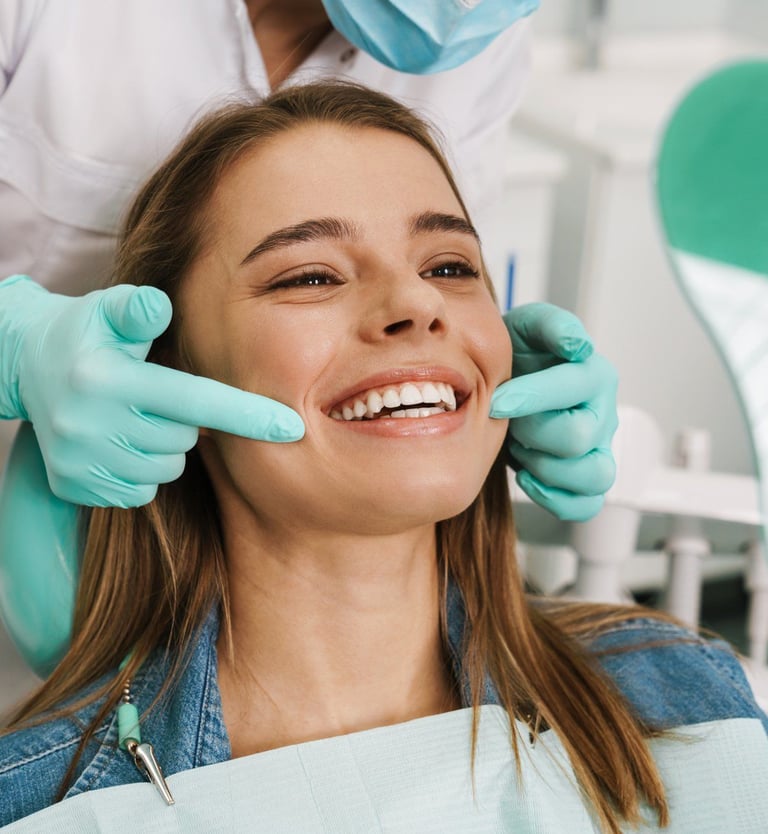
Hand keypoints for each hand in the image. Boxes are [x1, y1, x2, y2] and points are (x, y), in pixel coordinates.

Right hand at [0, 276, 304, 506]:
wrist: (24, 369)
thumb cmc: (85, 334)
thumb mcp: (106, 310)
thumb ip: (138, 308)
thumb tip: (161, 306)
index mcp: (106, 380)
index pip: (194, 400)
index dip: (247, 414)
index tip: (293, 427)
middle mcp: (90, 426)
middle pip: (183, 439)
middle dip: (184, 420)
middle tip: (155, 394)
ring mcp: (80, 462)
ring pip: (166, 469)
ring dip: (164, 447)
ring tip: (136, 416)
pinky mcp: (74, 487)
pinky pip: (140, 492)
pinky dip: (141, 471)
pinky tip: (120, 442)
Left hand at [490, 303, 617, 521]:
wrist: (506, 381)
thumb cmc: (518, 356)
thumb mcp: (527, 326)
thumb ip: (551, 325)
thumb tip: (576, 344)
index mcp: (593, 375)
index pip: (574, 389)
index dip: (531, 397)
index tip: (496, 400)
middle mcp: (603, 413)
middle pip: (578, 438)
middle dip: (532, 432)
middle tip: (508, 421)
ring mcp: (598, 449)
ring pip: (593, 476)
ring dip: (546, 468)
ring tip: (521, 448)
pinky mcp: (586, 477)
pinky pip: (587, 504)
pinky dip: (556, 498)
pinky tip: (527, 477)